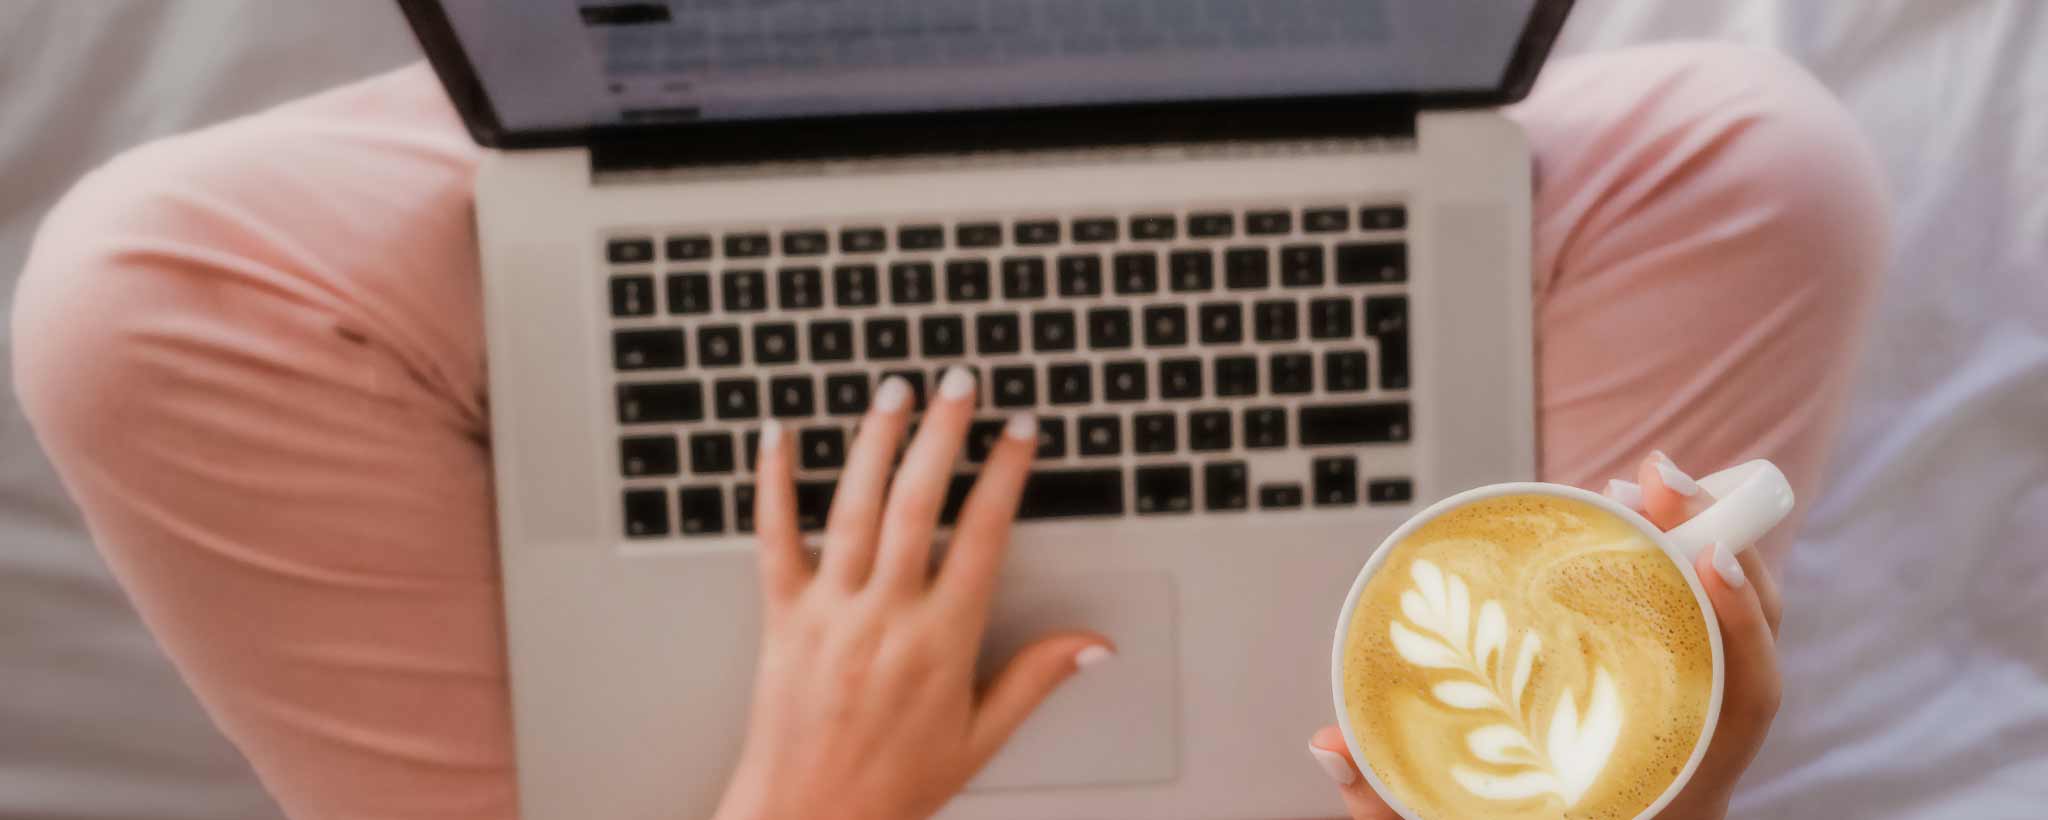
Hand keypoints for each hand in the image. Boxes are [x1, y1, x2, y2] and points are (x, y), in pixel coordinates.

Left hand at [713, 368, 1112, 819]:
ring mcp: (829, 612)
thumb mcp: (980, 737)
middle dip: (943, 434)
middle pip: (918, 502)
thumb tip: (1096, 644)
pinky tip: (777, 434)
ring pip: (854, 507)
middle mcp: (886, 616)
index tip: (1021, 432)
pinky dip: (773, 482)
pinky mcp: (780, 617)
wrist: (807, 819)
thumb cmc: (893, 785)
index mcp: (943, 642)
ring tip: (894, 391)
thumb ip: (1036, 679)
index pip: (984, 535)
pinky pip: (773, 537)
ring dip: (875, 441)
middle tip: (960, 383)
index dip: (1006, 474)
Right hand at [1307, 452, 1784, 819]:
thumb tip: (1326, 745)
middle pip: (1751, 647)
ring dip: (1697, 551)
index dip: (1742, 625)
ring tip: (1643, 487)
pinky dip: (1673, 577)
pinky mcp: (1668, 707)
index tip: (1706, 556)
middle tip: (1656, 480)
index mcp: (1675, 793)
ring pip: (1729, 633)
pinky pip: (1694, 634)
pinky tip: (1630, 533)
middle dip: (1720, 552)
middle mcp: (1698, 760)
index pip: (1747, 702)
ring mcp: (1691, 731)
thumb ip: (1388, 806)